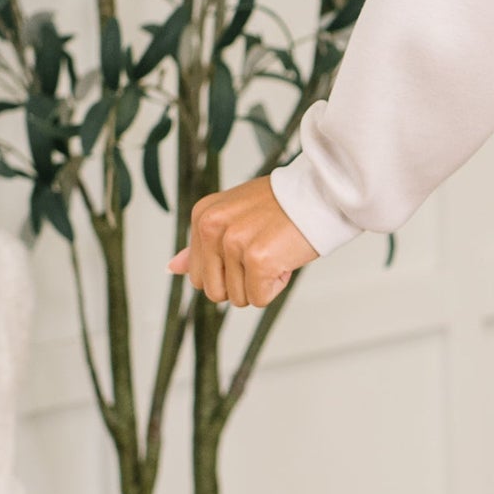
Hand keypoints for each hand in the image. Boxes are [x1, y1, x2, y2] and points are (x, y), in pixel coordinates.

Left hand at [169, 176, 315, 309]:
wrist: (321, 194)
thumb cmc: (282, 206)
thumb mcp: (233, 217)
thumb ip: (201, 246)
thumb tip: (172, 267)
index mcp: (202, 216)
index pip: (199, 275)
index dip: (231, 269)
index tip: (252, 242)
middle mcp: (212, 227)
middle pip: (214, 291)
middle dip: (243, 281)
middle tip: (265, 248)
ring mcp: (233, 242)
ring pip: (238, 298)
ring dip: (262, 283)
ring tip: (276, 249)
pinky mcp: (257, 259)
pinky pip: (259, 299)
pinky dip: (277, 285)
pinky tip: (285, 257)